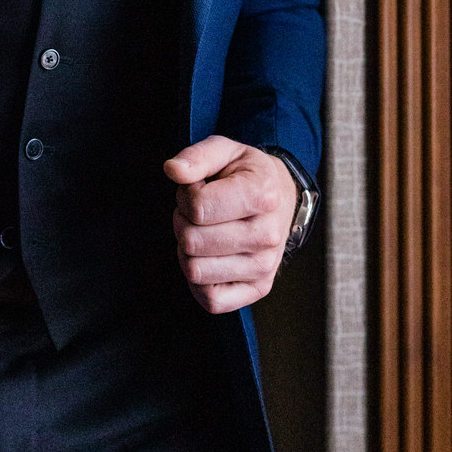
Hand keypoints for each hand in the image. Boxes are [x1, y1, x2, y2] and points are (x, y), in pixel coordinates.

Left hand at [164, 135, 297, 313]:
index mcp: (262, 195)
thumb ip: (196, 156)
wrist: (279, 200)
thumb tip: (172, 169)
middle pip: (192, 241)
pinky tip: (207, 257)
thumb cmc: (245, 175)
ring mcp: (265, 266)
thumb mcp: (224, 151)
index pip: (198, 207)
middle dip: (182, 221)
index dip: (185, 196)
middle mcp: (268, 235)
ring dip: (188, 250)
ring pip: (195, 271)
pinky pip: (210, 300)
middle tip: (198, 211)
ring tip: (204, 231)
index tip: (196, 188)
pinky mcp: (259, 289)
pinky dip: (198, 281)